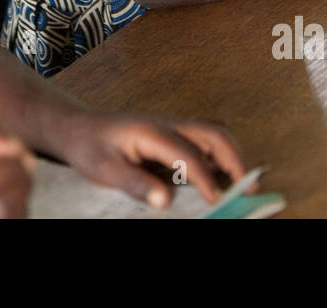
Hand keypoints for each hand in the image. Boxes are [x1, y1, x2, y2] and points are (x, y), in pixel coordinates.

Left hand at [52, 111, 248, 206]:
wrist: (77, 128)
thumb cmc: (89, 147)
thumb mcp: (103, 169)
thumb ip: (135, 184)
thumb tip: (166, 202)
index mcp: (151, 131)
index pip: (189, 154)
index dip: (206, 179)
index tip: (217, 202)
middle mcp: (168, 124)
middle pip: (213, 133)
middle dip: (235, 159)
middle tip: (249, 189)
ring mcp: (172, 126)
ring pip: (213, 132)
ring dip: (231, 155)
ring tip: (241, 185)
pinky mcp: (172, 134)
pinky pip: (204, 139)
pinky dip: (219, 156)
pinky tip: (219, 178)